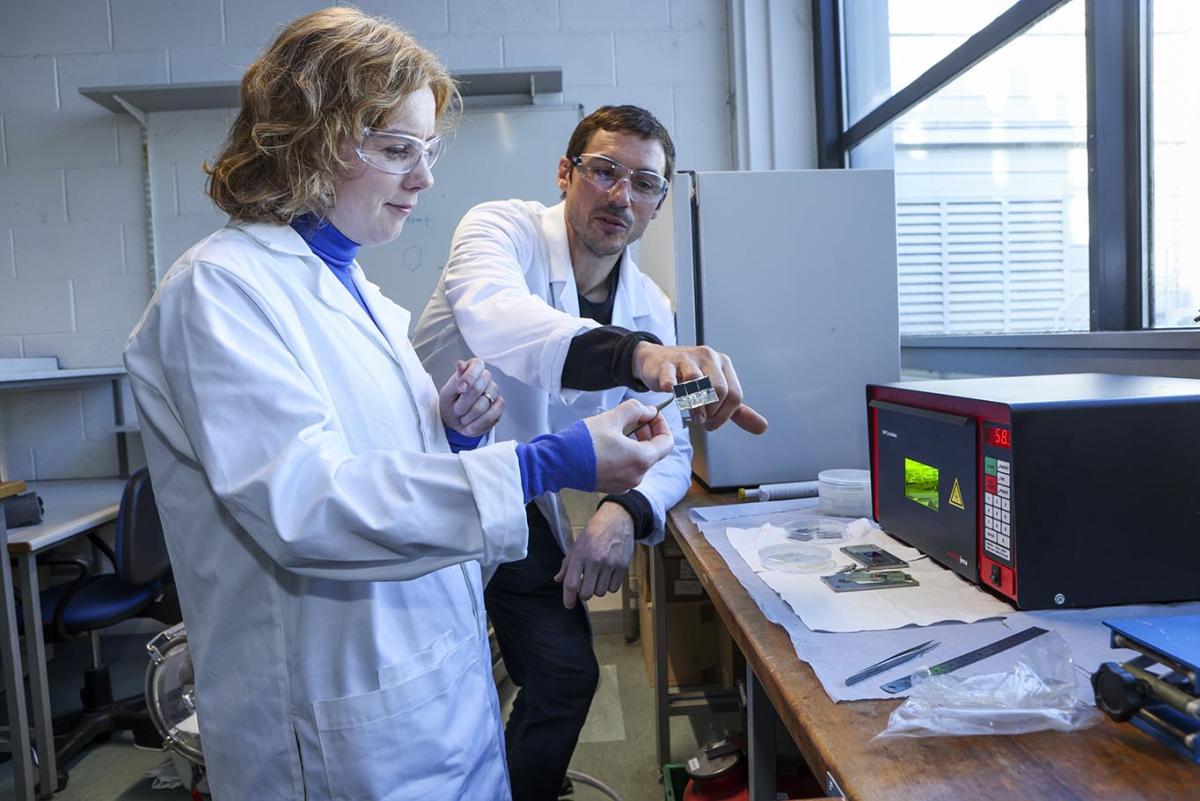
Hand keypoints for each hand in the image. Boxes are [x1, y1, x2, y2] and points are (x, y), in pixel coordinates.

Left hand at [438, 358, 503, 436]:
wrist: (456, 421)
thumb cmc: (451, 404)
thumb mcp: (447, 392)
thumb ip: (455, 380)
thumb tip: (460, 363)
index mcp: (472, 368)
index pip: (477, 365)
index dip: (469, 378)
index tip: (459, 390)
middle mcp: (486, 377)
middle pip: (479, 388)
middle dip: (464, 403)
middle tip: (456, 410)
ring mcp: (494, 391)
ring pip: (485, 403)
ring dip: (470, 415)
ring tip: (462, 420)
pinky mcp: (499, 405)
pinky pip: (493, 414)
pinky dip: (478, 424)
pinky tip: (470, 427)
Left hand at [554, 503, 634, 608]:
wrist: (617, 520)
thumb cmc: (594, 532)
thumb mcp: (577, 545)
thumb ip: (567, 564)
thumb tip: (558, 579)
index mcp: (580, 555)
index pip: (571, 583)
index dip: (568, 598)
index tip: (568, 605)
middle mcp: (594, 561)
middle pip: (586, 593)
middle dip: (584, 594)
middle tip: (585, 586)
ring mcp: (609, 564)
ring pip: (600, 592)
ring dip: (597, 589)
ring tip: (597, 578)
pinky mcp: (622, 566)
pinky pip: (613, 588)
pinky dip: (609, 586)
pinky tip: (608, 575)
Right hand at [583, 399, 673, 493]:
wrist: (557, 463)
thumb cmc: (582, 442)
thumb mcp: (612, 417)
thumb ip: (636, 410)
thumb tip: (648, 411)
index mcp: (641, 459)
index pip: (667, 442)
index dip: (662, 425)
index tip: (652, 415)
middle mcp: (637, 476)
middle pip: (655, 452)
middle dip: (649, 433)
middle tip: (637, 419)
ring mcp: (625, 484)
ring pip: (641, 461)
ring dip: (638, 444)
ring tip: (622, 430)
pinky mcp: (614, 487)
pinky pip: (629, 470)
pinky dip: (627, 456)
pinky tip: (613, 444)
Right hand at [632, 342, 767, 434]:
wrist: (657, 361)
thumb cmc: (688, 379)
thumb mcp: (715, 393)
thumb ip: (737, 411)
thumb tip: (763, 427)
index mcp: (724, 364)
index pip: (734, 395)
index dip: (724, 415)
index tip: (711, 423)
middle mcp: (709, 358)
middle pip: (719, 390)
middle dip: (711, 412)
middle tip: (701, 420)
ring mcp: (687, 358)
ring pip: (696, 383)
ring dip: (694, 407)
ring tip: (691, 415)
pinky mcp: (667, 363)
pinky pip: (671, 377)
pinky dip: (672, 387)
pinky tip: (671, 393)